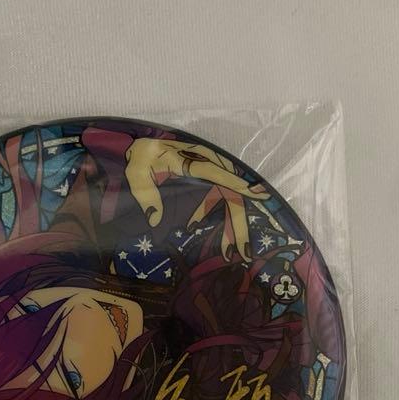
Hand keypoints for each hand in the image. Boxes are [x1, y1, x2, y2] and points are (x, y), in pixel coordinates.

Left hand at [124, 137, 268, 260]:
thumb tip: (154, 219)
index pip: (220, 175)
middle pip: (231, 196)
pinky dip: (206, 213)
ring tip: (228, 253)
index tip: (261, 196)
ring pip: (226, 200)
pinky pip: (213, 198)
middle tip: (244, 253)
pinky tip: (191, 227)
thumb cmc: (142, 157)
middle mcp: (207, 167)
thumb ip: (145, 193)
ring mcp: (208, 173)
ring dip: (228, 227)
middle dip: (239, 226)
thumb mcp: (137, 172)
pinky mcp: (204, 179)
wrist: (144, 147)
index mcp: (193, 162)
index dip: (240, 186)